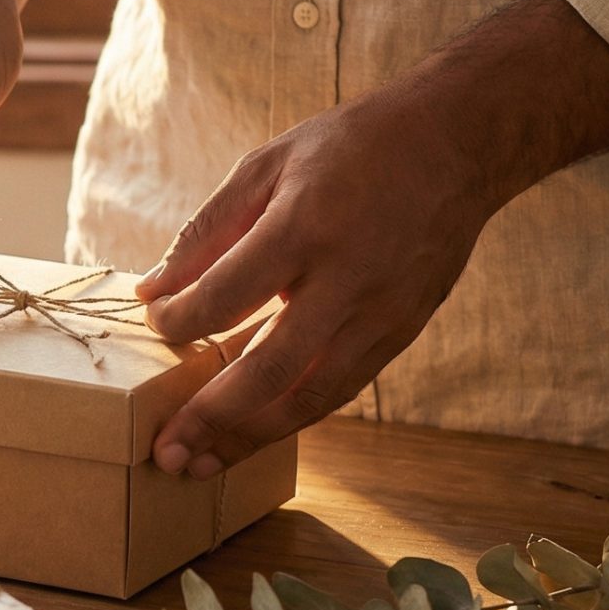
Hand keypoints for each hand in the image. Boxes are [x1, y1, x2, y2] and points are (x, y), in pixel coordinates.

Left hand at [136, 88, 501, 477]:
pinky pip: (340, 388)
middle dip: (210, 417)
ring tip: (201, 465)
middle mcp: (347, 281)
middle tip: (164, 452)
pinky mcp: (402, 332)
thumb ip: (207, 231)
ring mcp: (382, 314)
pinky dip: (292, 415)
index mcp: (304, 227)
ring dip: (250, 438)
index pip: (225, 296)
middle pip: (268, 369)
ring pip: (310, 396)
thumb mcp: (268, 164)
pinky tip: (252, 433)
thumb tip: (152, 293)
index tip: (154, 325)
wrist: (456, 144)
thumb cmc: (351, 148)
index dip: (179, 321)